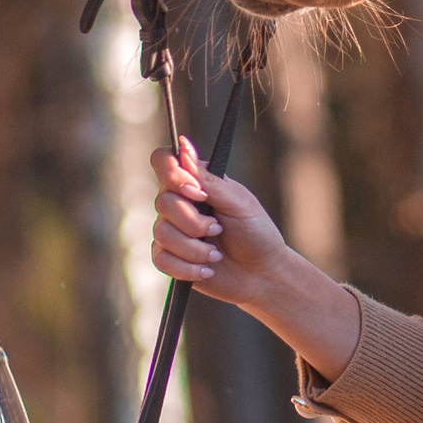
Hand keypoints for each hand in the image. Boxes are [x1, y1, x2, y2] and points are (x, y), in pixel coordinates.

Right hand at [149, 137, 291, 307]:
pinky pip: (161, 260)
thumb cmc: (255, 232)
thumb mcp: (239, 202)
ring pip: (162, 233)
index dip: (173, 174)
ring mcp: (172, 231)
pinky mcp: (169, 258)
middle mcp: (179, 203)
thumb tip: (184, 148)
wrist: (261, 274)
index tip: (198, 192)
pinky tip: (207, 270)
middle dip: (193, 222)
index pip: (164, 161)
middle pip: (162, 201)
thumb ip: (210, 180)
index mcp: (196, 183)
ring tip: (216, 254)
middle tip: (219, 228)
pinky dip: (187, 268)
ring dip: (194, 248)